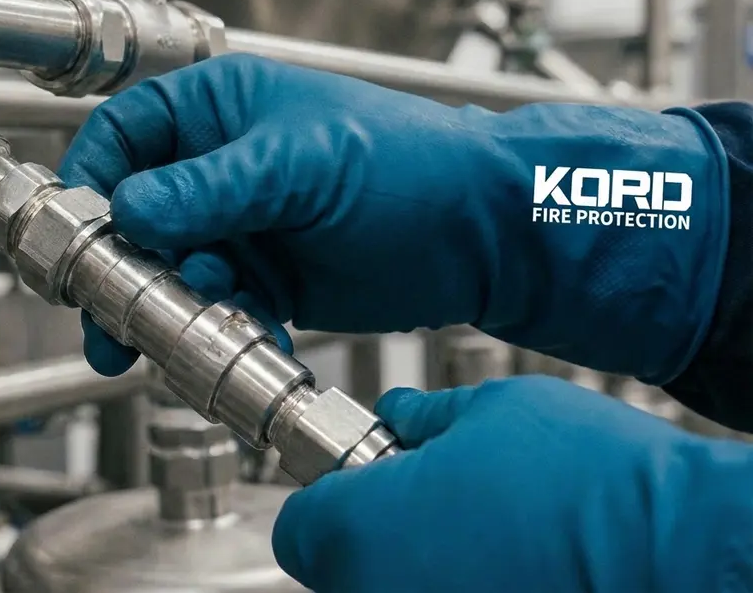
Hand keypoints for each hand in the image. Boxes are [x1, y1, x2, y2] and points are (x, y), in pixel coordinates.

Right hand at [58, 54, 726, 382]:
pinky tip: (238, 337)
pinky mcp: (268, 281)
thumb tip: (131, 207)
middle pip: (137, 214)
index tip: (78, 228)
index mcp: (221, 110)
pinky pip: (216, 309)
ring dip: (163, 306)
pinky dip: (216, 329)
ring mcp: (243, 228)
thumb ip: (210, 189)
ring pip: (170, 270)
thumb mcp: (299, 165)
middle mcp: (222, 169)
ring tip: (168, 335)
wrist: (484, 236)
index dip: (93, 180)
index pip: (126, 135)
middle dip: (120, 262)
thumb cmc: (410, 165)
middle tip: (109, 308)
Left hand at [272, 376, 752, 592]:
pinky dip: (456, 588)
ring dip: (416, 567)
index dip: (330, 498)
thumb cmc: (593, 484)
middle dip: (374, 534)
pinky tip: (507, 569)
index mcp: (358, 532)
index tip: (363, 480)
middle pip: (340, 570)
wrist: (686, 552)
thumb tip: (401, 417)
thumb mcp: (494, 410)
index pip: (299, 528)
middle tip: (431, 500)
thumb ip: (424, 418)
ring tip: (482, 536)